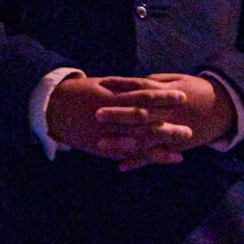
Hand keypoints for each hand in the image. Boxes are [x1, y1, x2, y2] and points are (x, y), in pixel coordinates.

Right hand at [47, 75, 189, 165]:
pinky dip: (148, 158)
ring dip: (163, 142)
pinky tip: (167, 159)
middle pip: (145, 120)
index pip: (142, 95)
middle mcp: (112, 115)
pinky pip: (129, 154)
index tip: (182, 95)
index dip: (163, 96)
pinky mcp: (104, 148)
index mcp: (112, 96)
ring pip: (140, 139)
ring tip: (184, 143)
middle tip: (190, 126)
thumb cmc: (80, 94)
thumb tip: (148, 85)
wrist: (53, 110)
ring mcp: (108, 133)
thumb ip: (125, 88)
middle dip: (168, 123)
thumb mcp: (102, 85)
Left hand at [95, 73, 235, 170]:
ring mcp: (173, 130)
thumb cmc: (199, 91)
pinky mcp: (177, 144)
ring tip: (101, 144)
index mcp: (168, 93)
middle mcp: (169, 112)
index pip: (142, 87)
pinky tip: (121, 166)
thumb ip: (158, 82)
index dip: (123, 85)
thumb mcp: (180, 80)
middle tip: (96, 114)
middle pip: (141, 113)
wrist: (225, 108)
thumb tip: (137, 82)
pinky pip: (156, 154)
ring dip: (123, 142)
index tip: (103, 84)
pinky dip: (139, 161)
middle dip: (118, 114)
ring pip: (145, 137)